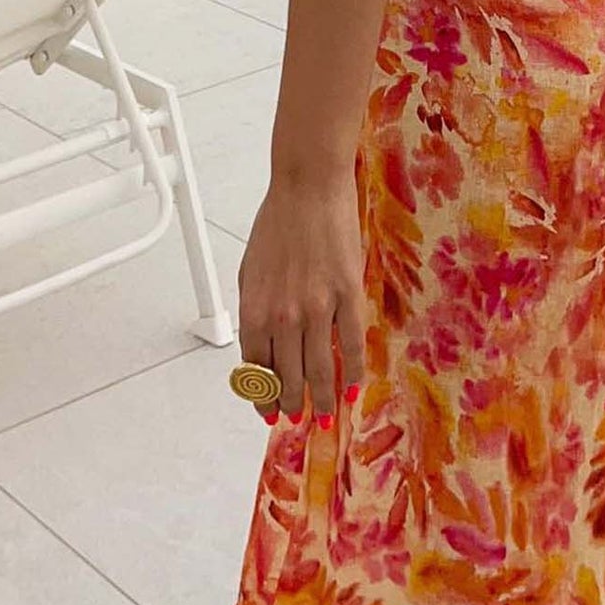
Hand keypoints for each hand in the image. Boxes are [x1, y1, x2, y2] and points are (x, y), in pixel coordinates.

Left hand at [237, 170, 366, 426]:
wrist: (309, 185)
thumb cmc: (279, 219)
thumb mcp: (250, 269)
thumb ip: (256, 309)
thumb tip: (262, 345)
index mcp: (255, 309)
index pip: (257, 370)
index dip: (263, 396)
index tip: (268, 411)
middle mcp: (283, 316)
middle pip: (287, 377)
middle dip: (292, 405)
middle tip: (298, 418)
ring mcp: (318, 307)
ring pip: (321, 370)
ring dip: (323, 399)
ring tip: (326, 415)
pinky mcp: (348, 294)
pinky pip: (353, 344)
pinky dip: (354, 371)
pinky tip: (354, 388)